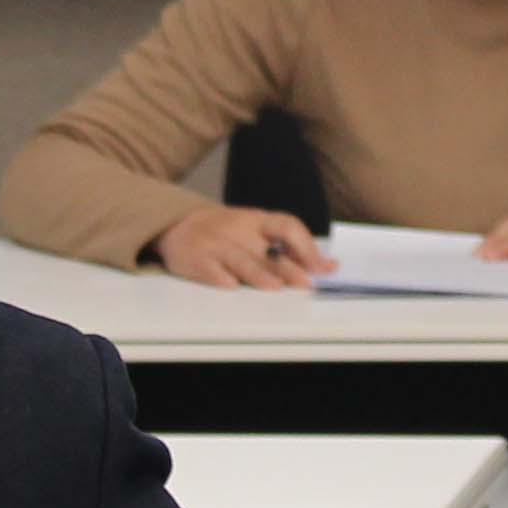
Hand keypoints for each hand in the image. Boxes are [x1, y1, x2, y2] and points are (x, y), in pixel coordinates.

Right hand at [150, 204, 326, 288]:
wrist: (179, 225)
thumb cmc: (227, 232)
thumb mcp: (257, 230)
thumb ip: (290, 248)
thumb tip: (328, 266)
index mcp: (258, 221)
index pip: (287, 226)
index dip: (307, 246)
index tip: (323, 267)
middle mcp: (239, 230)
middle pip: (266, 249)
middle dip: (287, 267)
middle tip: (306, 283)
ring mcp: (217, 243)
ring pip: (240, 259)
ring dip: (258, 273)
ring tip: (275, 287)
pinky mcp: (197, 258)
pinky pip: (209, 267)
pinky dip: (220, 277)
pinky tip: (231, 286)